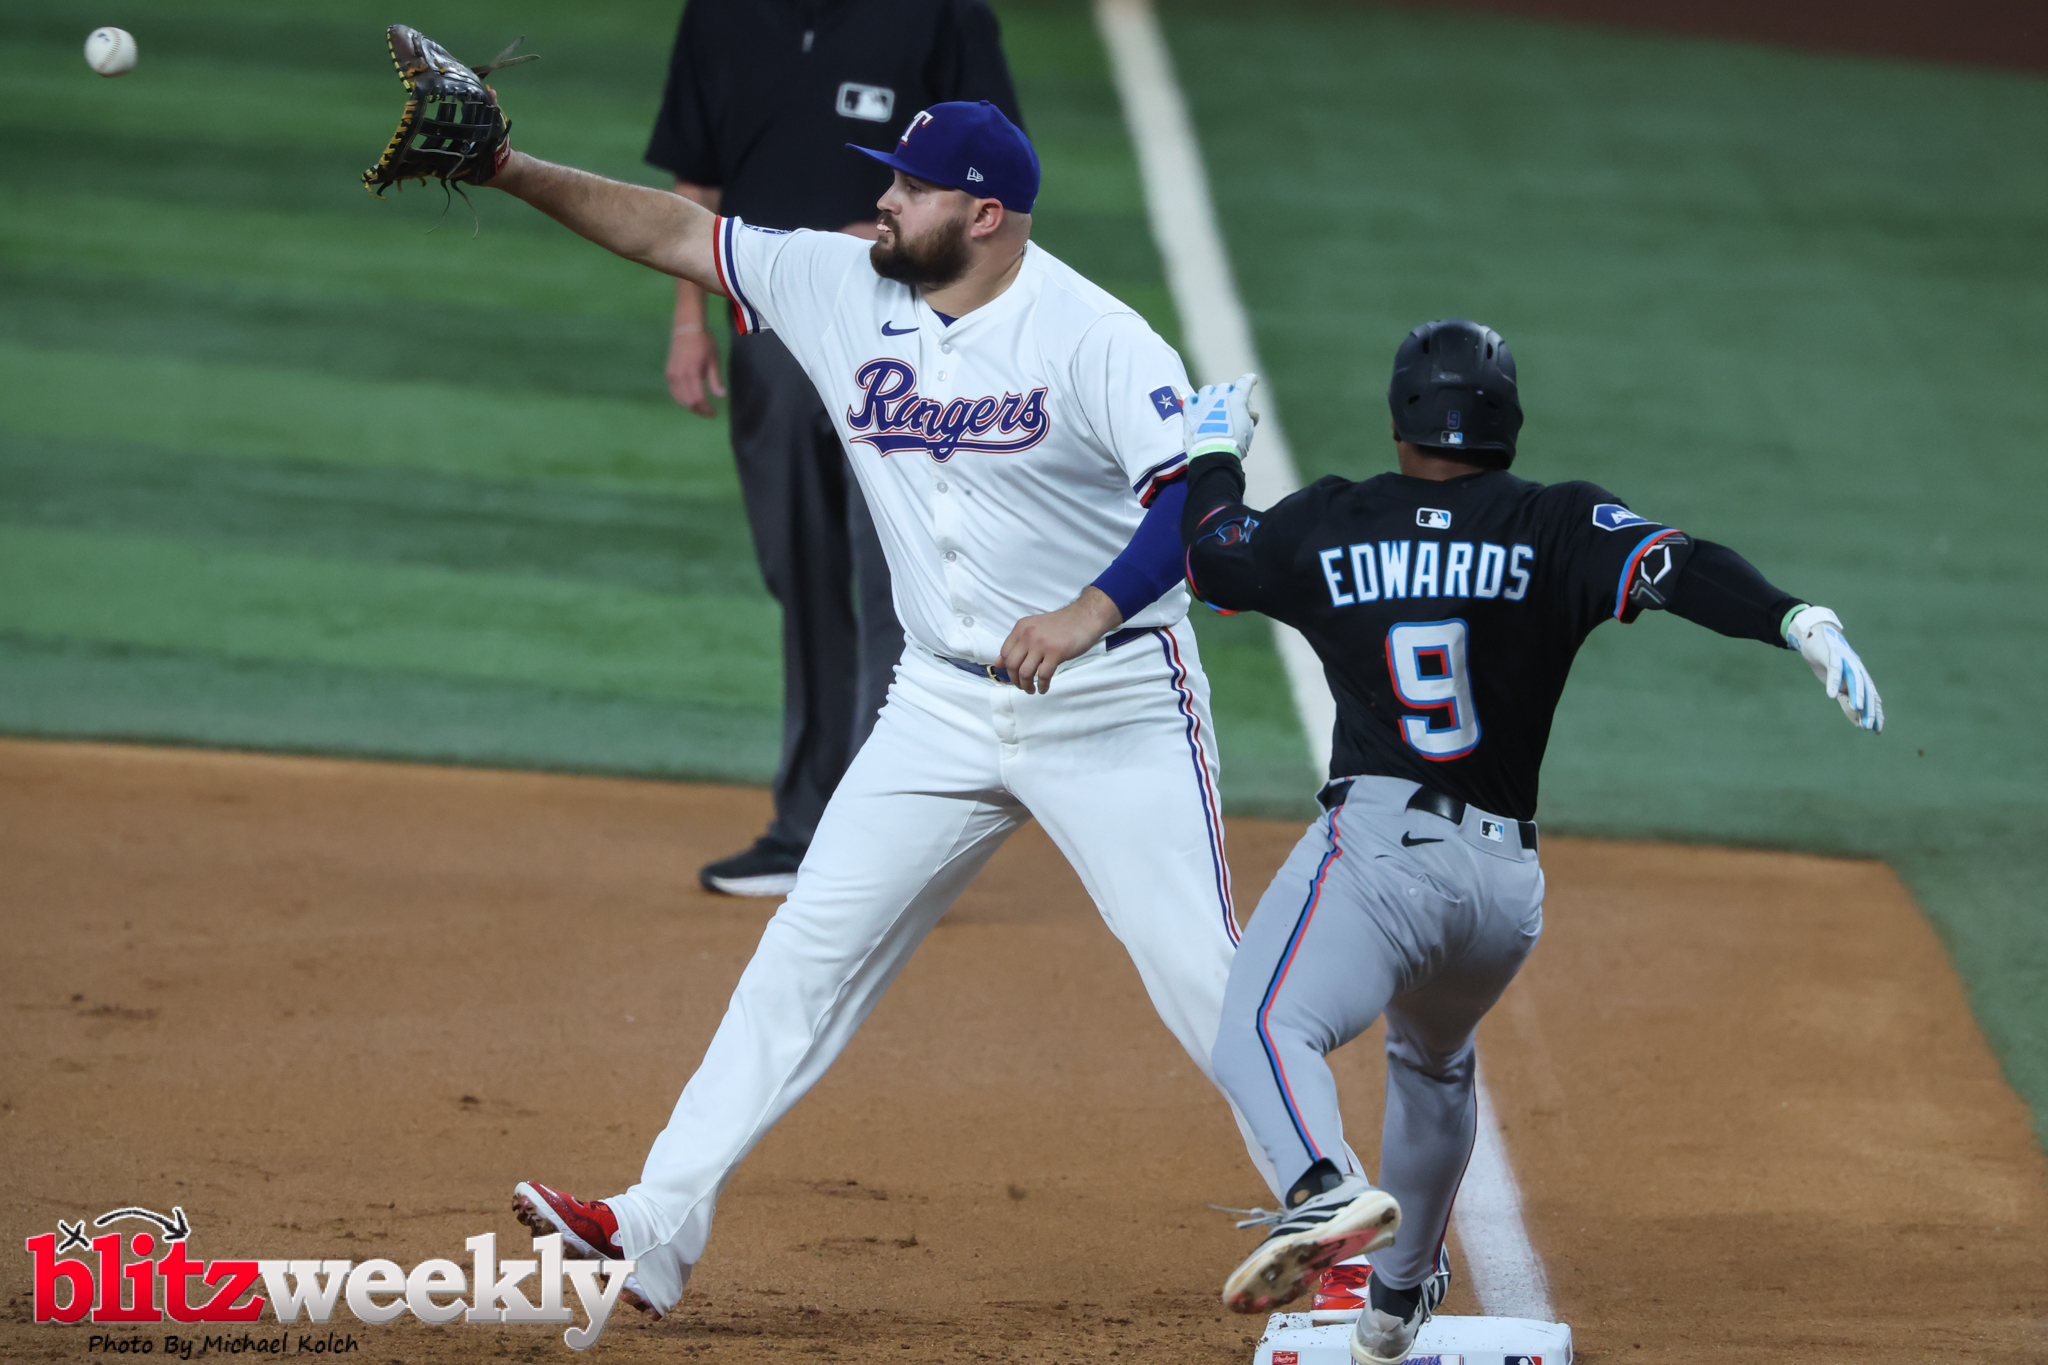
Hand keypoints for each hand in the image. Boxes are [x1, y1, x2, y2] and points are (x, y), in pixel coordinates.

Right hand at [665, 326, 725, 415]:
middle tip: (710, 413)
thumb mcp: (713, 360)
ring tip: (702, 407)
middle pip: (688, 402)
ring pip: (680, 399)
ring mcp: (672, 375)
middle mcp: (679, 376)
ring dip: (691, 406)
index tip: (714, 414)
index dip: (706, 410)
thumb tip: (721, 396)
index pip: (698, 399)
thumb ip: (715, 380)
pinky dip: (683, 399)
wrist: (687, 328)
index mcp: (692, 373)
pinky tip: (692, 399)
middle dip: (700, 410)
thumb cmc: (703, 342)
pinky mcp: (669, 373)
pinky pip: (675, 392)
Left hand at [997, 587, 1123, 694]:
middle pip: (1012, 664)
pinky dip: (1042, 685)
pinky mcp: (1056, 653)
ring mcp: (1041, 644)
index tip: (1014, 675)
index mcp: (1021, 628)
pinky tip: (1044, 688)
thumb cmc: (1061, 624)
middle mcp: (1028, 635)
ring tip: (1031, 690)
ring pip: (1025, 672)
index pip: (1005, 652)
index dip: (1007, 668)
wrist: (1084, 617)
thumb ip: (1017, 643)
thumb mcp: (1034, 628)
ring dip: (1026, 685)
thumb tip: (998, 663)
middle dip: (1015, 680)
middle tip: (1022, 686)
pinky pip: (1044, 675)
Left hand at [1183, 373, 1259, 459]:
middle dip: (1229, 394)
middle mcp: (1219, 396)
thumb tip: (1246, 413)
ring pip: (1207, 390)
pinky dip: (1195, 401)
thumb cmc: (1235, 444)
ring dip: (1211, 395)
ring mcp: (1203, 402)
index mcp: (1237, 399)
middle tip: (1230, 405)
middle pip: (1225, 387)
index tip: (1252, 379)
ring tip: (1212, 405)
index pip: (1244, 383)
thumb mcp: (1249, 430)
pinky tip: (1197, 406)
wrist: (1213, 453)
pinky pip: (1191, 399)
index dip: (1250, 380)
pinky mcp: (1190, 411)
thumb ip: (1247, 417)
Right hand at [1784, 605, 1882, 731]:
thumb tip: (1857, 721)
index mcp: (1860, 678)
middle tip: (1869, 725)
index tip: (1877, 730)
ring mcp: (1846, 661)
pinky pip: (1834, 669)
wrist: (1816, 636)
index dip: (1875, 713)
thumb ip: (1848, 701)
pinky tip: (1831, 694)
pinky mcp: (1831, 655)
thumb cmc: (1828, 663)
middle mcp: (1857, 669)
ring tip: (1858, 709)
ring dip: (1857, 694)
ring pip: (1855, 679)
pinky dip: (1833, 681)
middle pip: (1867, 690)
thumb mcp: (1838, 686)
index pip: (1872, 697)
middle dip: (1869, 708)